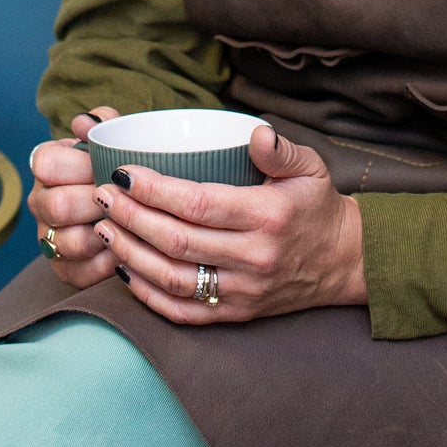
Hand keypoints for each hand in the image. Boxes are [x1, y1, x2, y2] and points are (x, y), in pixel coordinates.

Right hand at [28, 107, 120, 287]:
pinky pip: (84, 273)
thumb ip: (103, 124)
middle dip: (97, 202)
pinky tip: (127, 247)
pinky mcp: (65, 271)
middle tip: (124, 199)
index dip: (81, 166)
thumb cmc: (114, 167)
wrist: (122, 204)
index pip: (47, 164)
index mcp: (46, 165)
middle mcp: (39, 203)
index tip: (109, 167)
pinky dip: (110, 262)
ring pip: (71, 243)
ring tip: (129, 225)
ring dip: (106, 234)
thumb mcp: (110, 140)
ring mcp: (49, 239)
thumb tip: (84, 123)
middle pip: (57, 206)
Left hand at [92, 124, 365, 324]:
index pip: (199, 204)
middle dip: (131, 217)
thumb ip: (279, 149)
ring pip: (174, 279)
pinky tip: (124, 270)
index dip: (155, 190)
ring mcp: (243, 292)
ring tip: (103, 228)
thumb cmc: (316, 204)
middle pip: (178, 241)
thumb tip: (256, 132)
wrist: (345, 261)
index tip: (122, 171)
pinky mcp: (237, 314)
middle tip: (100, 194)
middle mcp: (253, 259)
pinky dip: (148, 295)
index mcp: (267, 217)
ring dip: (131, 255)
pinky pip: (184, 312)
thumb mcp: (310, 166)